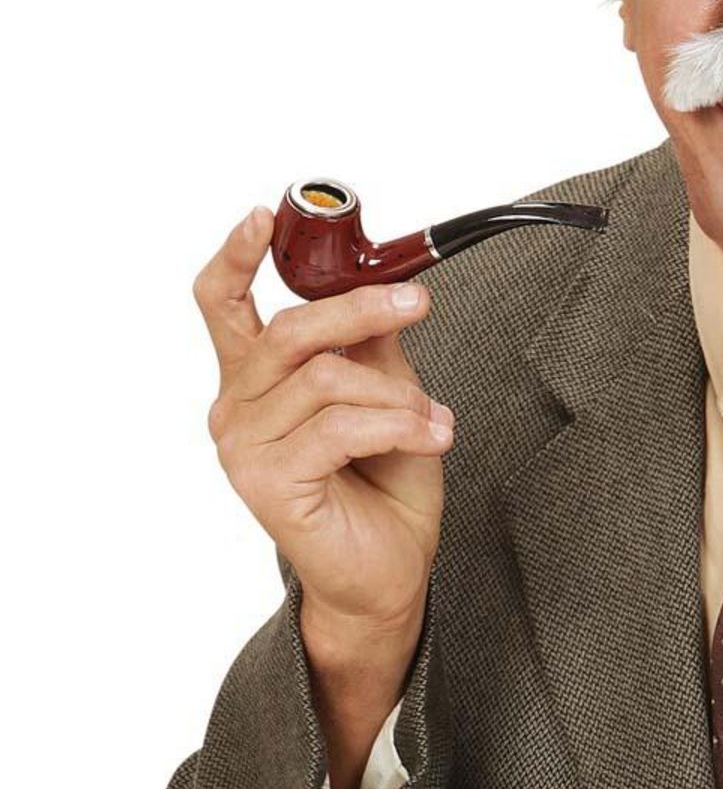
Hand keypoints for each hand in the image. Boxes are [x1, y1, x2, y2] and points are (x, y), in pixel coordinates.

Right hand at [194, 207, 451, 643]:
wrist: (387, 572)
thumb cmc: (383, 485)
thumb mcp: (387, 396)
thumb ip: (371, 345)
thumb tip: (380, 285)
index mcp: (255, 380)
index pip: (222, 304)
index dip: (238, 256)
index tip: (264, 216)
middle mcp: (236, 409)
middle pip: (288, 329)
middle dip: (359, 309)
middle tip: (418, 303)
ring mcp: (245, 448)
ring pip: (325, 379)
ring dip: (397, 396)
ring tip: (434, 422)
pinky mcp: (268, 483)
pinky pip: (340, 426)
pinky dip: (397, 426)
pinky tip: (430, 438)